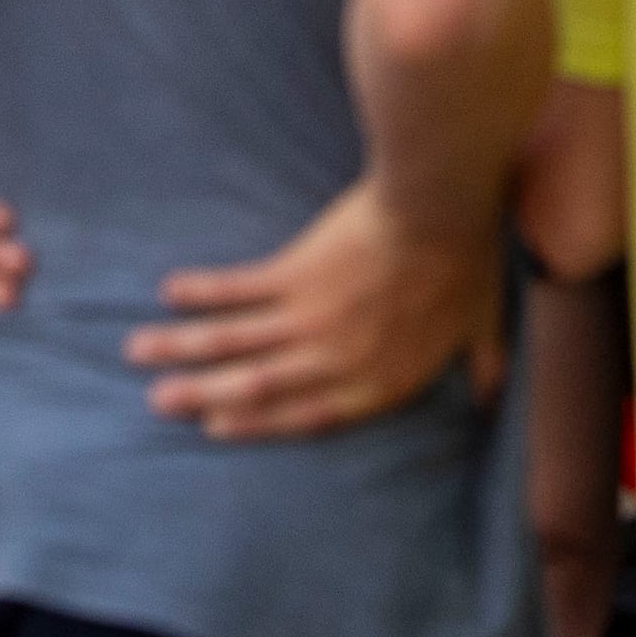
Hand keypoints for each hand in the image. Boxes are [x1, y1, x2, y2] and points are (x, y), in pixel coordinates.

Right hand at [129, 178, 506, 439]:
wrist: (438, 210)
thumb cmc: (465, 265)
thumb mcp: (483, 327)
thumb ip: (483, 370)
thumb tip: (494, 402)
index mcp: (379, 382)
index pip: (308, 416)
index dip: (258, 425)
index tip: (217, 427)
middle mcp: (335, 360)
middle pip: (256, 386)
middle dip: (202, 395)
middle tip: (158, 401)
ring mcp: (310, 320)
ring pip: (234, 342)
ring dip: (183, 348)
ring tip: (141, 353)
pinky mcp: (294, 275)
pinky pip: (237, 291)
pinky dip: (202, 294)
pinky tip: (170, 294)